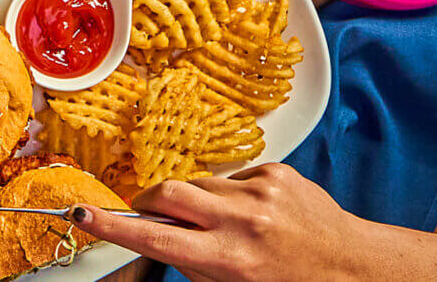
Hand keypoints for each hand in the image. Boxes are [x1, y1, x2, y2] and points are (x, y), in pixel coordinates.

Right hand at [69, 164, 374, 281]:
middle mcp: (244, 222)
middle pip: (167, 193)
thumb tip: (158, 236)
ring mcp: (261, 192)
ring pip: (198, 183)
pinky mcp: (277, 172)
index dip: (113, 225)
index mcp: (230, 259)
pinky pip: (231, 177)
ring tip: (222, 224)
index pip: (155, 237)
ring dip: (196, 201)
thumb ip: (193, 263)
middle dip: (149, 201)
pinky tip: (251, 212)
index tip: (84, 214)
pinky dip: (230, 193)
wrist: (352, 264)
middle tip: (150, 213)